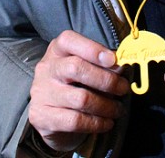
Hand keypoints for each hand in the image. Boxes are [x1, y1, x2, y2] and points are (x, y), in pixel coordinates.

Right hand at [28, 30, 129, 152]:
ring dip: (106, 106)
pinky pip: (75, 121)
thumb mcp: (86, 70)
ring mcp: (42, 93)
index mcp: (57, 51)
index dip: (92, 48)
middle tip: (123, 88)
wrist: (51, 119)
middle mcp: (46, 69)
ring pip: (80, 98)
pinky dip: (97, 123)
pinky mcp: (42, 117)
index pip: (68, 40)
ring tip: (118, 109)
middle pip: (76, 68)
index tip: (113, 59)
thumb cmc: (74, 87)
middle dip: (106, 79)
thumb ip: (101, 66)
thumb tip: (121, 68)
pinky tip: (107, 123)